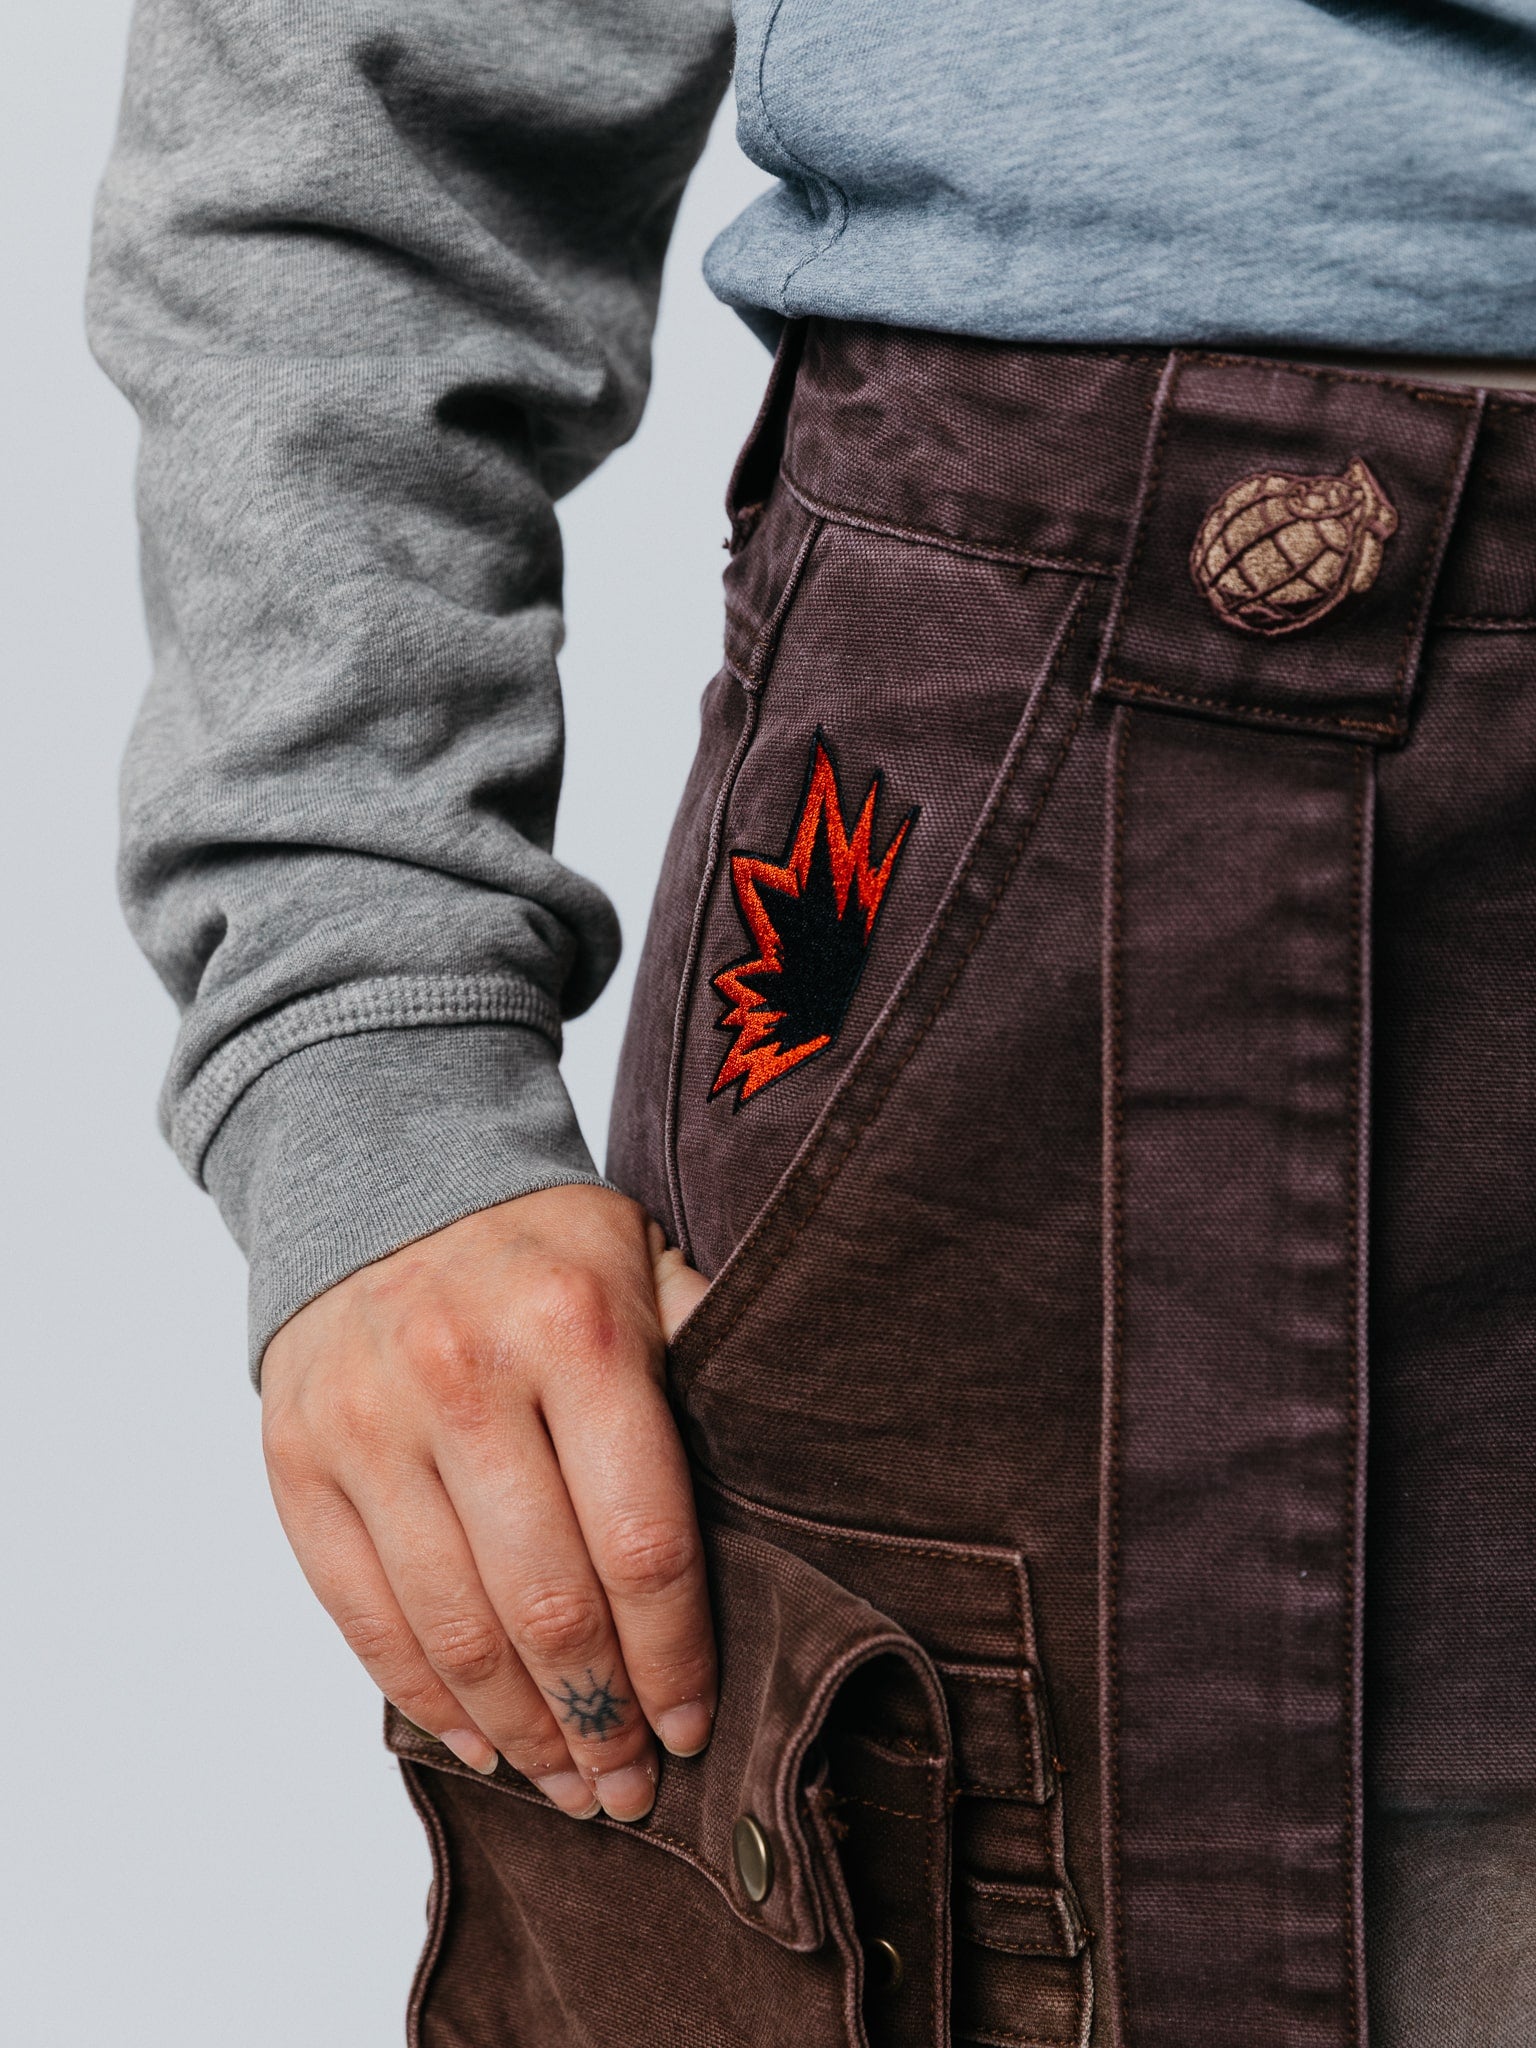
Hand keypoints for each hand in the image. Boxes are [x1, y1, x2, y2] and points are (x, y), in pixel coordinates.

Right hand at [260, 1185, 711, 1822]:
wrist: (379, 1176)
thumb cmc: (542, 1248)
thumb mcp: (643, 1263)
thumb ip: (707, 1356)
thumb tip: (800, 1459)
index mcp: (573, 1329)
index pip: (641, 1539)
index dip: (675, 1656)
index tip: (696, 1723)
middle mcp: (462, 1375)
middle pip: (547, 1604)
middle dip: (602, 1719)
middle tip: (634, 1787)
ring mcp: (367, 1422)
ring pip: (453, 1628)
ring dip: (520, 1731)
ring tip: (569, 1785)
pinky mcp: (295, 1458)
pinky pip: (361, 1614)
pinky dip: (424, 1697)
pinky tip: (480, 1740)